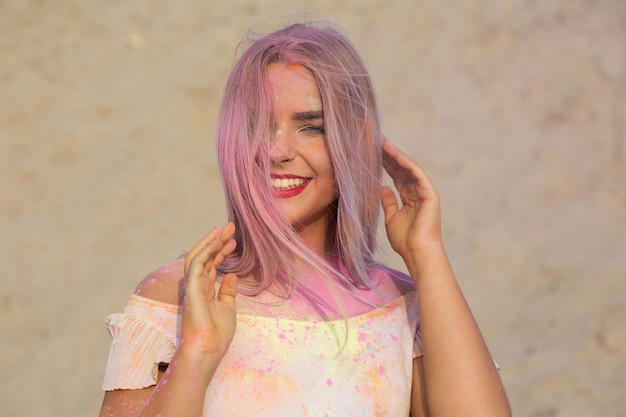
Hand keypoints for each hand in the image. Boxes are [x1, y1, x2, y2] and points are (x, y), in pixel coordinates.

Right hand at [180, 223, 237, 356]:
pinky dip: (206, 251)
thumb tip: (231, 275)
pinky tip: (216, 242)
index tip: (233, 240)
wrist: (208, 349)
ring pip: (198, 256)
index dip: (221, 251)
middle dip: (216, 241)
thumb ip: (227, 291)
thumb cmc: (216, 333)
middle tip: (230, 227)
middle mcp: (196, 285)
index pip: (211, 264)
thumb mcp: (227, 308)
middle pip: (205, 257)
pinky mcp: (191, 288)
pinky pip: (196, 264)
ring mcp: (192, 286)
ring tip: (224, 229)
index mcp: (204, 290)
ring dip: (210, 242)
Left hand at [381, 138, 442, 259]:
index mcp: (409, 199)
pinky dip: (405, 163)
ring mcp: (424, 192)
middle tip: (374, 141)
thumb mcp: (390, 218)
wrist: (417, 252)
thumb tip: (382, 187)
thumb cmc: (404, 241)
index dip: (385, 164)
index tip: (372, 152)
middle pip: (401, 170)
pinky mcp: (429, 193)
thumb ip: (388, 202)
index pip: (396, 177)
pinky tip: (394, 154)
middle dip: (388, 156)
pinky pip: (416, 174)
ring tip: (382, 142)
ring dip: (395, 155)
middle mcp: (417, 193)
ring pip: (408, 168)